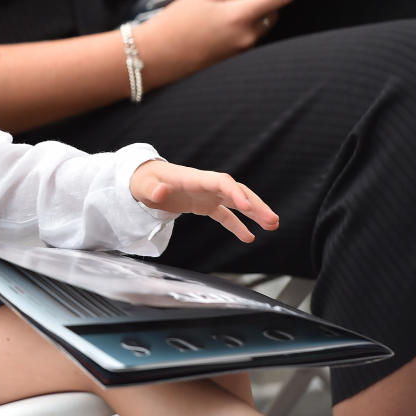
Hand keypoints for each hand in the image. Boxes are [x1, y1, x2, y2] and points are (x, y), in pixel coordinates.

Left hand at [129, 160, 278, 242]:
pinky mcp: (204, 204)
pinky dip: (237, 225)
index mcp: (194, 178)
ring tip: (272, 225)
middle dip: (255, 204)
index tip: (247, 206)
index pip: (221, 182)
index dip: (235, 193)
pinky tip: (249, 237)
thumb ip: (153, 190)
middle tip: (272, 220)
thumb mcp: (144, 186)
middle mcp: (205, 185)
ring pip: (236, 202)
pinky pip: (225, 215)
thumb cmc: (143, 182)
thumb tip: (160, 193)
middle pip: (236, 191)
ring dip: (254, 213)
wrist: (143, 181)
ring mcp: (207, 194)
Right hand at [137, 0, 315, 84]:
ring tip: (222, 12)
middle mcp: (247, 36)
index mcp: (239, 15)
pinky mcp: (235, 61)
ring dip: (254, 15)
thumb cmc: (174, 23)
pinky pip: (249, 39)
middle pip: (273, 11)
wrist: (152, 57)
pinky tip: (218, 27)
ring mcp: (242, 51)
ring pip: (262, 26)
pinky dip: (242, 28)